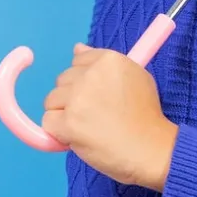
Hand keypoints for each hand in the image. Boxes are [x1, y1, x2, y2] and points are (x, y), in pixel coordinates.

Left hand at [42, 45, 178, 190]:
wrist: (149, 148)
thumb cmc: (145, 114)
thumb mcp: (135, 76)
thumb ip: (103, 63)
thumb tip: (76, 48)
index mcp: (108, 59)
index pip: (78, 60)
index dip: (83, 80)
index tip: (95, 94)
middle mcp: (90, 74)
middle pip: (62, 80)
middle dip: (71, 97)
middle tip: (93, 114)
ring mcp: (78, 98)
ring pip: (51, 101)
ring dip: (63, 114)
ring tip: (86, 126)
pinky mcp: (69, 123)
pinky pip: (48, 122)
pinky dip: (57, 132)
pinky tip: (76, 137)